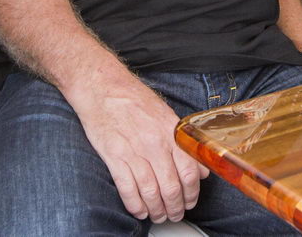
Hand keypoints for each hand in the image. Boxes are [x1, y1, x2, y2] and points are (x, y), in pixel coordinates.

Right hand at [65, 73, 208, 222]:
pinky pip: (127, 189)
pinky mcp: (113, 156)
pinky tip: (139, 211)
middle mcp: (155, 143)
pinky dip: (135, 205)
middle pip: (171, 187)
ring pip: (150, 192)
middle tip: (175, 214)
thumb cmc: (134, 99)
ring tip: (158, 215)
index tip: (190, 201)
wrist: (102, 87)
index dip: (192, 193)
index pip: (190, 172)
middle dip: (175, 207)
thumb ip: (182, 142)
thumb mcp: (166, 114)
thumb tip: (199, 167)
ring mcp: (133, 151)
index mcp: (170, 132)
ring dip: (156, 210)